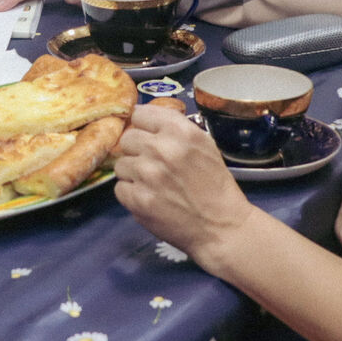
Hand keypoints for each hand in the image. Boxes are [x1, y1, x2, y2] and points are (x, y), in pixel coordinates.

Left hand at [113, 104, 255, 271]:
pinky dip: (132, 194)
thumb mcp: (204, 145)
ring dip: (133, 174)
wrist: (221, 226)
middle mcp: (162, 148)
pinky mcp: (138, 199)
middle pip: (127, 139)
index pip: (140, 114)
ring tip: (154, 185)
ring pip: (121, 164)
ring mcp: (147, 174)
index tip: (149, 137)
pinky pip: (120, 188)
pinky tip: (151, 199)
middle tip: (154, 165)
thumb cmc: (214, 185)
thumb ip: (175, 128)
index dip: (144, 127)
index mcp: (181, 131)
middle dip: (138, 151)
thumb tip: (144, 118)